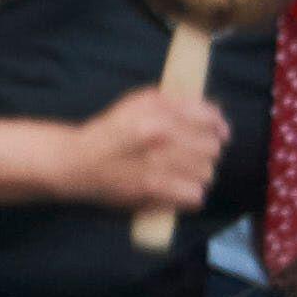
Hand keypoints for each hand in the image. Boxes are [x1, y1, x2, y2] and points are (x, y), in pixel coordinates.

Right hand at [53, 86, 229, 217]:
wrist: (77, 162)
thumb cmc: (111, 130)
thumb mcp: (139, 101)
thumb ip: (176, 101)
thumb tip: (214, 113)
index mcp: (159, 113)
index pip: (210, 119)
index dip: (218, 126)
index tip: (219, 132)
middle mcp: (162, 140)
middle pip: (212, 148)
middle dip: (206, 149)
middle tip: (194, 152)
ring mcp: (159, 169)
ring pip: (207, 173)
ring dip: (198, 172)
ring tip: (183, 170)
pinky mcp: (155, 194)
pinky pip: (196, 195)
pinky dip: (191, 193)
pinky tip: (179, 187)